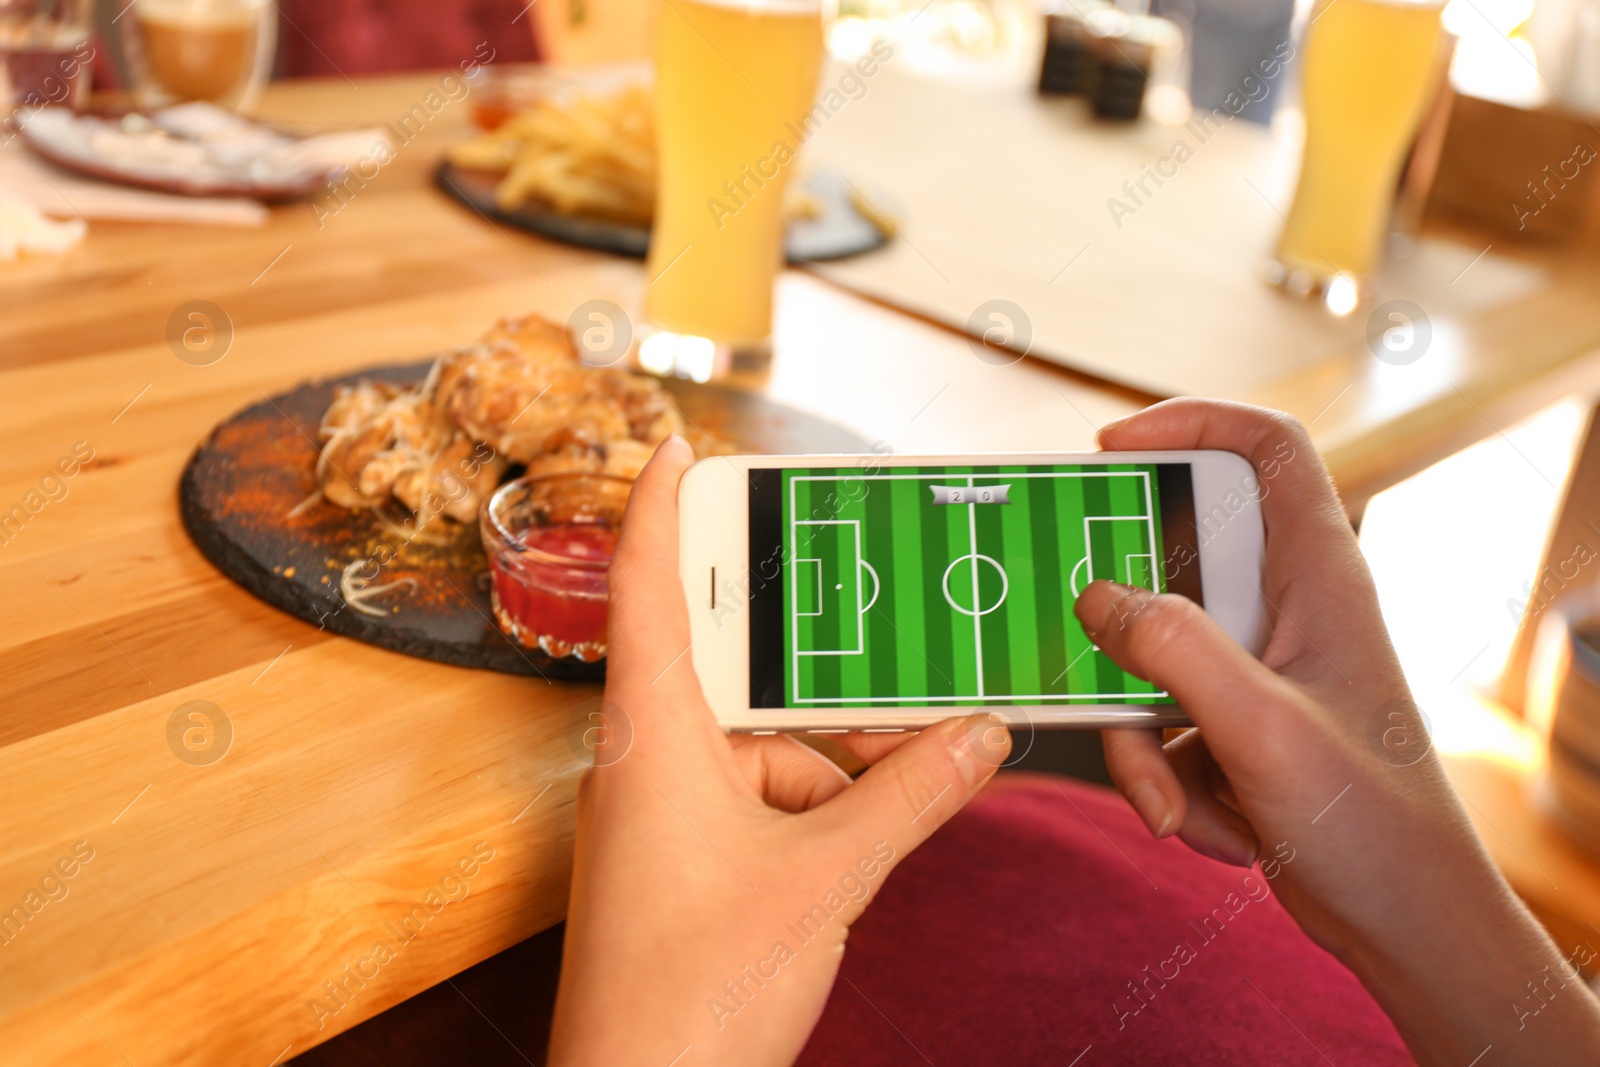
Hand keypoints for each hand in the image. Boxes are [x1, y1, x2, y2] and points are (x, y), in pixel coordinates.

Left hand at [547, 436, 1009, 1066]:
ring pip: (760, 745)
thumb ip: (911, 796)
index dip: (658, 509)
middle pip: (734, 672)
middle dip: (821, 673)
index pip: (647, 589)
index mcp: (652, 737)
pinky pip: (758, 799)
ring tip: (919, 769)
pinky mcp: (681, 862)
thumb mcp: (827, 877)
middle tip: (887, 641)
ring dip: (836, 758)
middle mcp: (645, 762)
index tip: (673, 446)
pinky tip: (878, 834)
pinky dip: (819, 806)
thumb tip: (980, 736)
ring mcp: (660, 815)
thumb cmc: (696, 992)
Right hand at [1077, 399, 1599, 1065]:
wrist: (1408, 924)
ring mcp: (1254, 667)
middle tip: (1086, 647)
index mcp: (1319, 576)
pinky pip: (1155, 720)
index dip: (1191, 422)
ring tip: (1179, 804)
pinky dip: (1164, 777)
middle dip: (1124, 621)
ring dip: (1140, 736)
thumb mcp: (1263, 729)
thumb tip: (1097, 598)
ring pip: (1149, 655)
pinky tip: (1211, 827)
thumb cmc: (1372, 823)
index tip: (1110, 448)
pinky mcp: (1231, 722)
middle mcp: (1285, 608)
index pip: (1265, 449)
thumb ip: (1175, 651)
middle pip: (1175, 559)